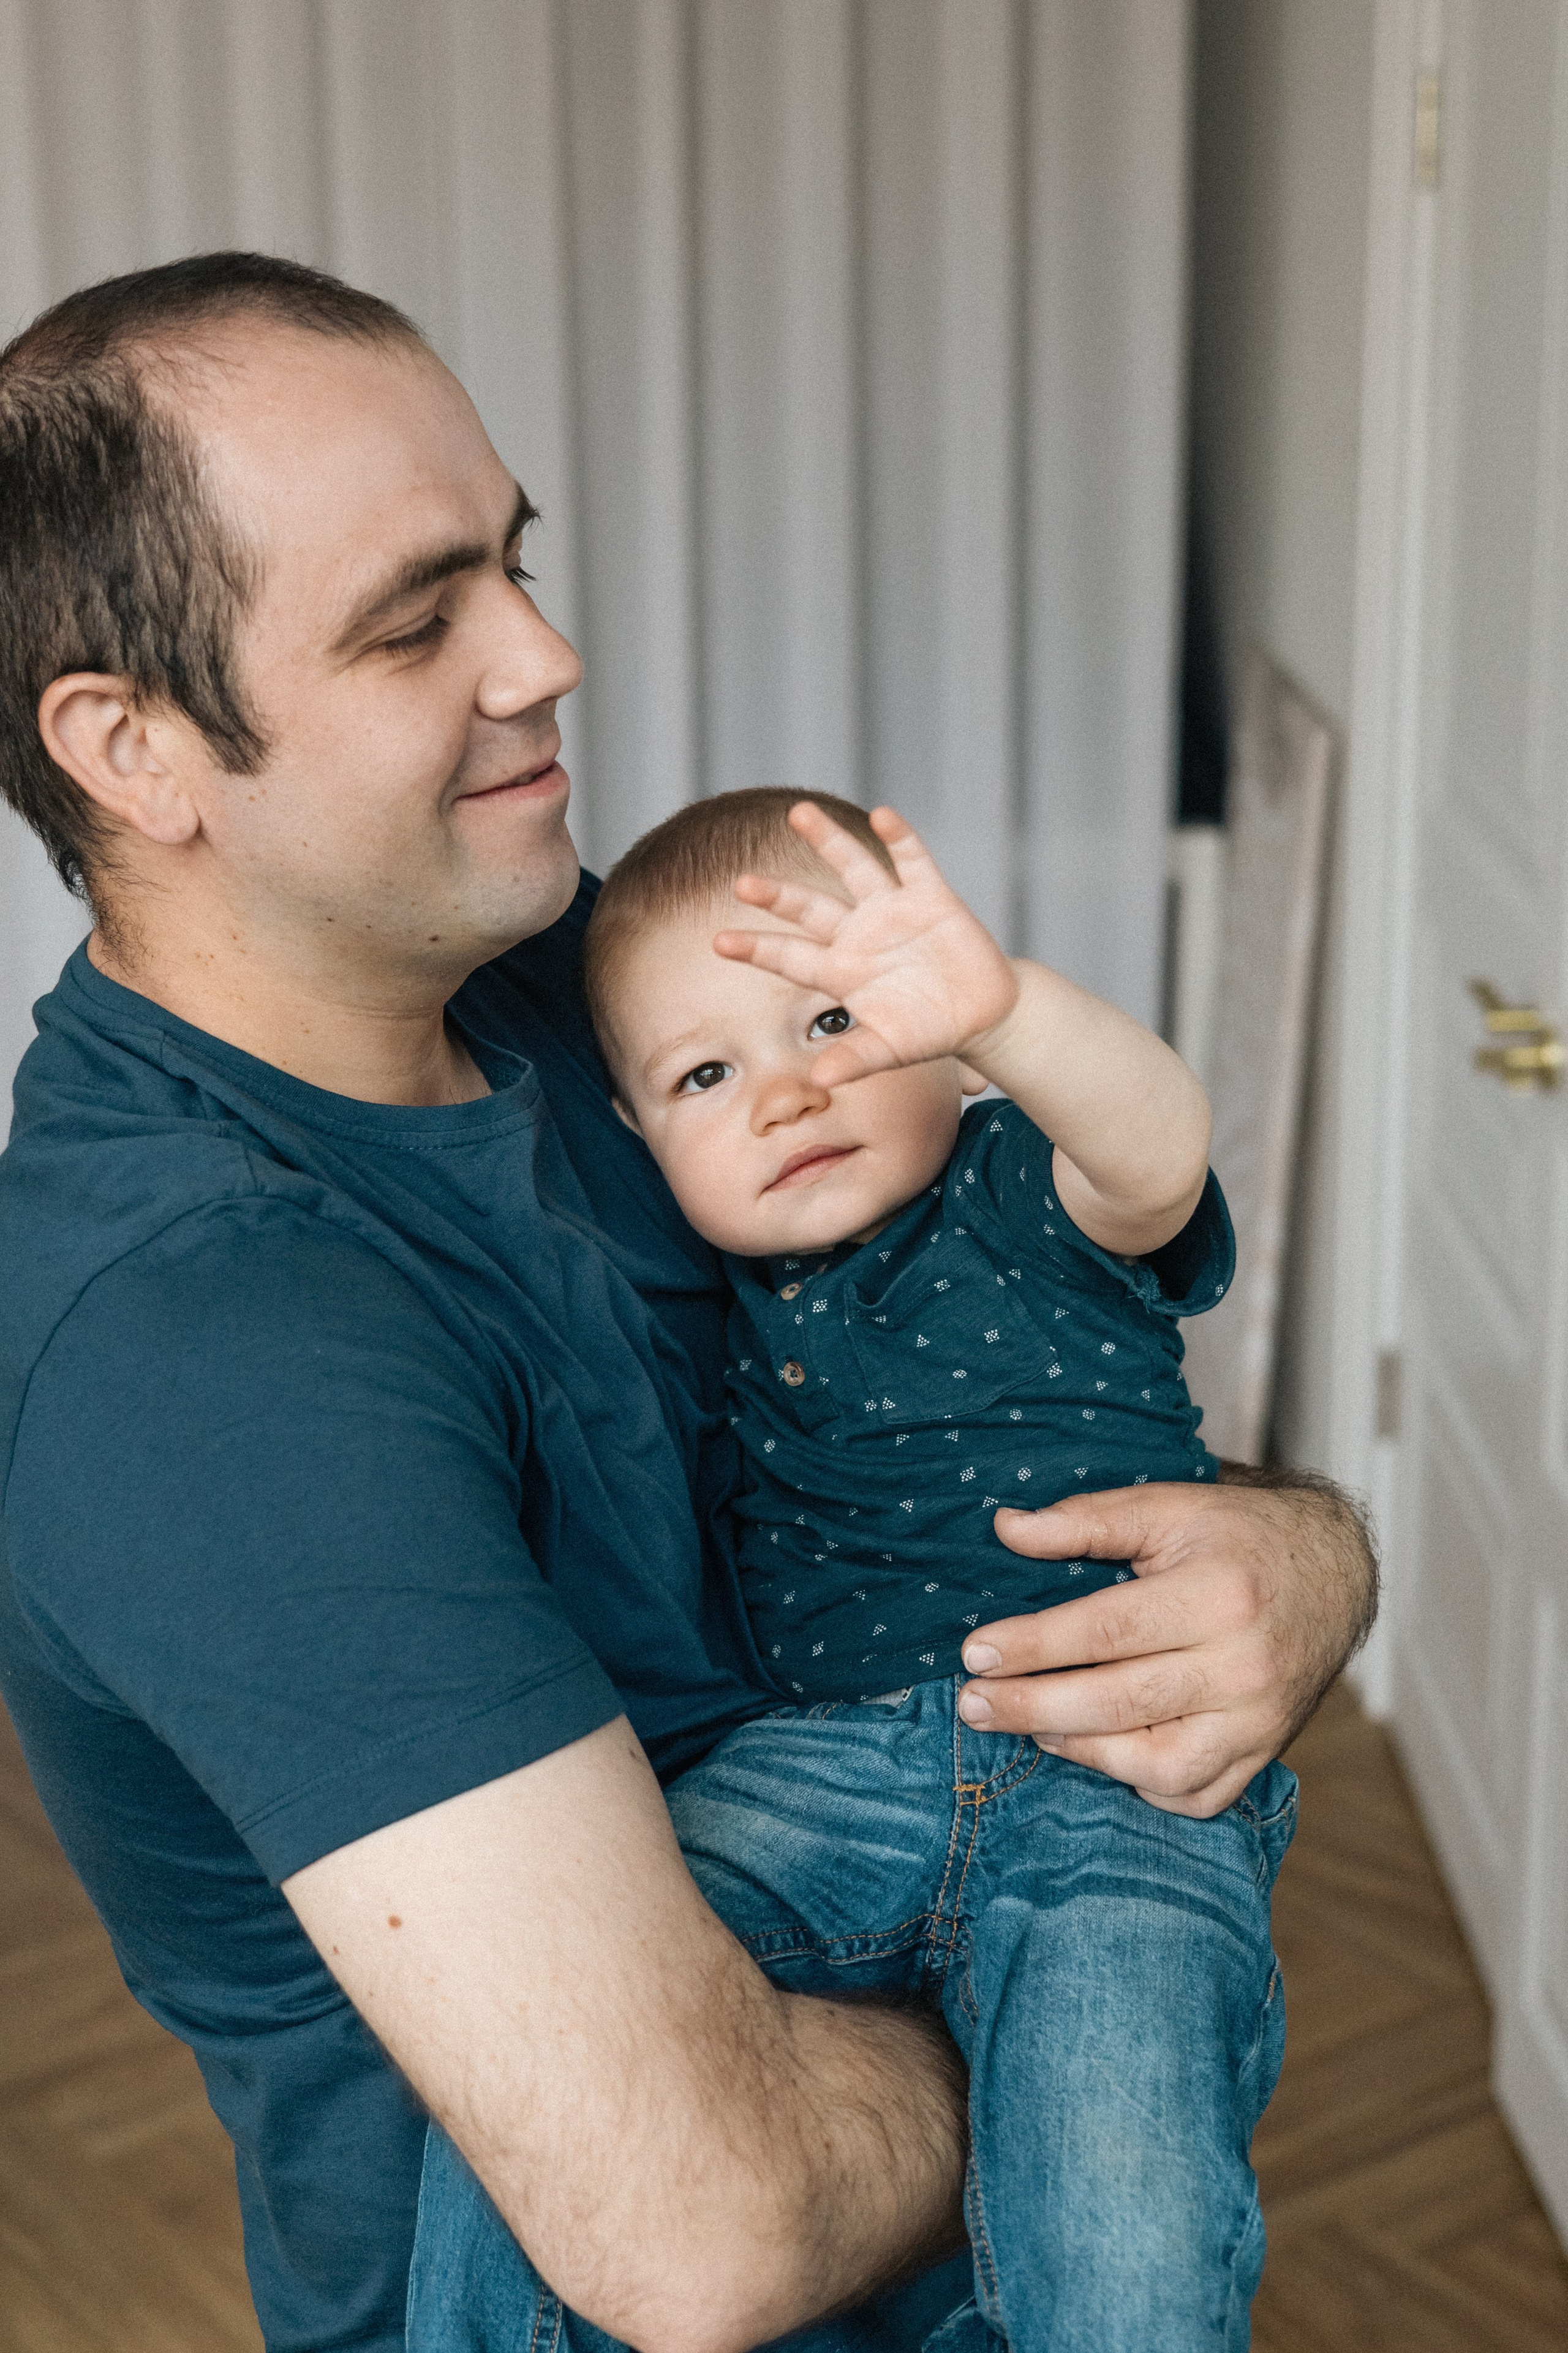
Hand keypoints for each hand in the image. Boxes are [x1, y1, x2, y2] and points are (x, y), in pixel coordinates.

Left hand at [713, 802, 1017, 1088]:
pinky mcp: (932, 897)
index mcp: (841, 971)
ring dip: (829, 841)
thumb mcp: (891, 1050)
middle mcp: (859, 934)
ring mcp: (893, 911)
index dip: (756, 949)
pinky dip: (900, 838)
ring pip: (854, 868)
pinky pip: (913, 862)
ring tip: (799, 812)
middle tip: (741, 882)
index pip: (789, 957)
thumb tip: (818, 1081)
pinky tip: (882, 815)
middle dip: (777, 895)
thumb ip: (856, 1060)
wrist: (981, 1014)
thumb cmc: (928, 1031)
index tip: (719, 943)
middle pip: (809, 908)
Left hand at [955, 1474, 1378, 1816]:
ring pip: (1158, 1766)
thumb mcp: (1168, 1506)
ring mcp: (1260, 1723)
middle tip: (973, 1703)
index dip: (1036, 1645)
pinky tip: (1097, 1751)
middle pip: (1123, 1703)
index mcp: (1222, 1595)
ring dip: (1082, 1751)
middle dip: (1034, 1708)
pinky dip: (1138, 1786)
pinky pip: (1192, 1797)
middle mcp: (1246, 1668)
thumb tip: (1006, 1529)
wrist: (1332, 1575)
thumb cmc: (1238, 1538)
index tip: (974, 1653)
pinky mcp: (1262, 1756)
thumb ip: (1087, 1518)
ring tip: (1030, 1725)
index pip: (1109, 1631)